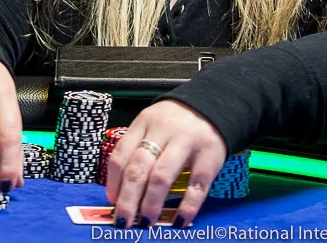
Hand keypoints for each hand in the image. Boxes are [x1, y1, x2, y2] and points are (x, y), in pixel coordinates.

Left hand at [105, 99, 226, 227]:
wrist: (214, 105)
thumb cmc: (176, 122)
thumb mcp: (152, 124)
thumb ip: (137, 148)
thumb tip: (121, 189)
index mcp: (144, 123)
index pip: (122, 153)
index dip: (113, 181)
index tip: (112, 201)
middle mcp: (163, 131)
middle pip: (139, 167)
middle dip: (128, 198)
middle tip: (124, 220)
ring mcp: (187, 143)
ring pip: (162, 176)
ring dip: (151, 203)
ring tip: (146, 222)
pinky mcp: (209, 157)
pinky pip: (196, 185)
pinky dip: (187, 206)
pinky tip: (179, 220)